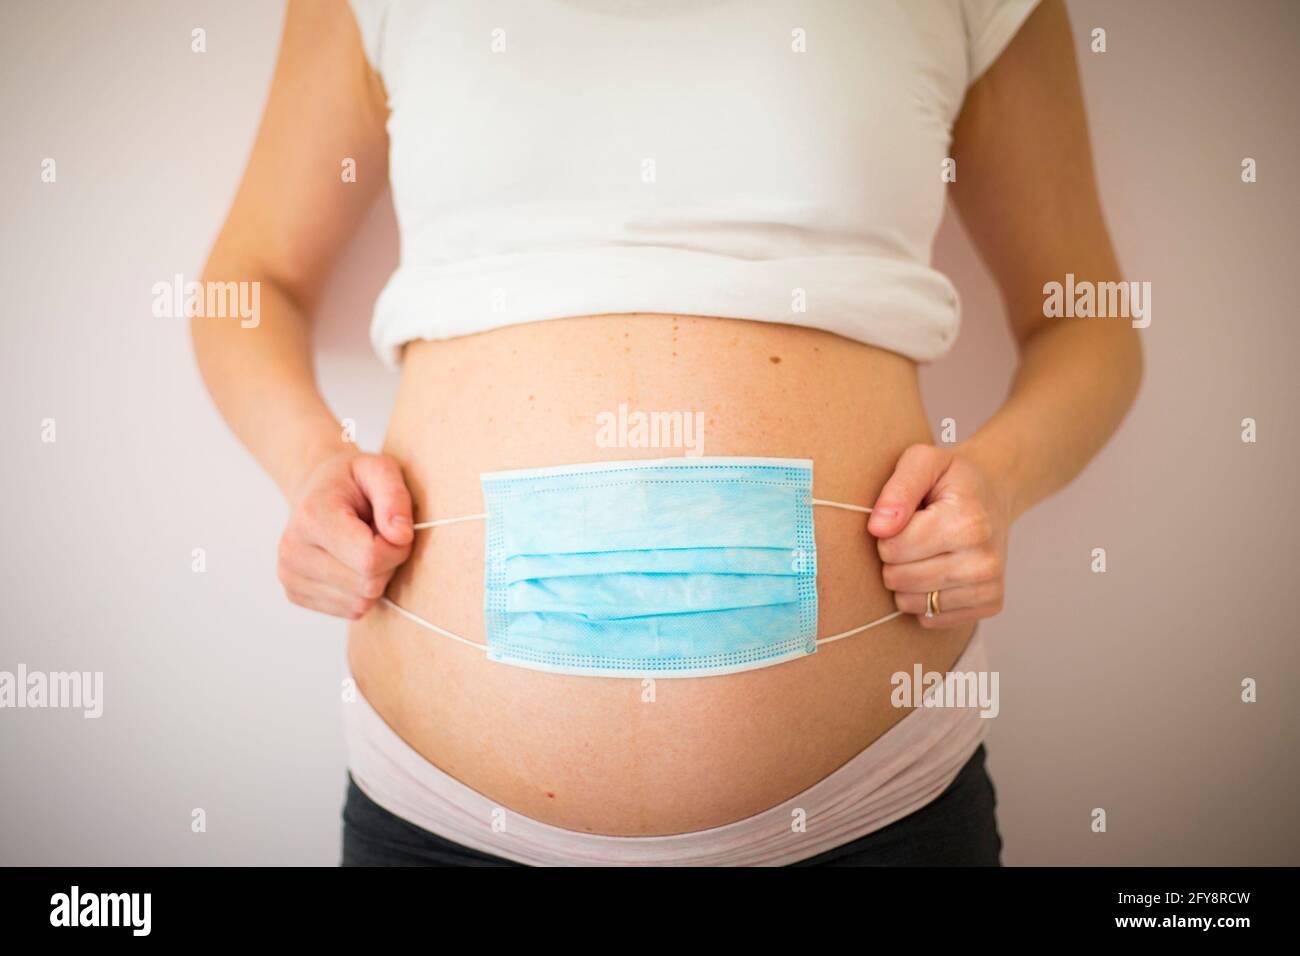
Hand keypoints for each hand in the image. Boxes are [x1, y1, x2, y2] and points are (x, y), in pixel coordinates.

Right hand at [277, 451, 414, 618]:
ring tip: (364, 547)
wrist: (315, 488)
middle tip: (380, 537)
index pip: (370, 558)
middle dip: (388, 564)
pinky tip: (352, 563)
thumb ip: (394, 497)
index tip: (396, 530)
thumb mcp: (380, 469)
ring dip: (376, 579)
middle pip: (367, 585)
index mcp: (312, 517)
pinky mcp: (295, 595)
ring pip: (361, 603)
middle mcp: (293, 551)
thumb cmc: (353, 480)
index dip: (396, 549)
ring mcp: (290, 577)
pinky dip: (362, 591)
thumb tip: (401, 536)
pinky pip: (351, 611)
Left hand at [867, 444, 1011, 628]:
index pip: (893, 547)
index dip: (887, 532)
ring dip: (906, 579)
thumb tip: (878, 527)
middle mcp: (984, 560)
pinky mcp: (990, 604)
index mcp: (967, 523)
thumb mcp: (922, 461)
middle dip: (894, 557)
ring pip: (910, 603)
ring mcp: (989, 586)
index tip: (906, 517)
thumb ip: (897, 489)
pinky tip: (939, 570)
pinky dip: (924, 598)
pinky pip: (930, 619)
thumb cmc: (951, 478)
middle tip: (915, 534)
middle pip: (898, 578)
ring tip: (927, 551)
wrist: (993, 492)